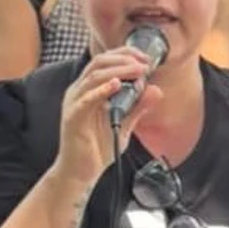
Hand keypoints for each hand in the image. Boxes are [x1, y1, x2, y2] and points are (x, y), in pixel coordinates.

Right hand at [55, 44, 152, 191]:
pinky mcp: (72, 117)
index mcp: (89, 89)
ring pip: (94, 76)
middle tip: (144, 64)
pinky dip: (101, 90)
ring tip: (138, 71)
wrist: (80, 172)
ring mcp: (74, 103)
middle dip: (124, 59)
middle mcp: (79, 91)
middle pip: (99, 62)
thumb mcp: (125, 124)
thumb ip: (138, 107)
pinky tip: (117, 85)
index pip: (106, 61)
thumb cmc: (98, 148)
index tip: (146, 59)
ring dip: (119, 71)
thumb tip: (156, 90)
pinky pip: (85, 99)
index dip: (126, 55)